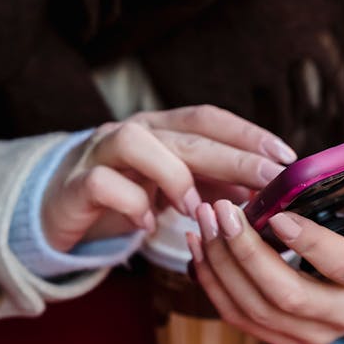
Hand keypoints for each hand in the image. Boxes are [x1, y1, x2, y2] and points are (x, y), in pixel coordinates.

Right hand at [41, 106, 296, 251]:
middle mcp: (131, 132)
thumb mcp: (175, 188)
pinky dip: (131, 203)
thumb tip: (266, 191)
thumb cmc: (125, 197)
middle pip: (185, 133)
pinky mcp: (76, 185)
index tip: (285, 157)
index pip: (207, 118)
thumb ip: (213, 184)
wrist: (58, 210)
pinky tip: (148, 225)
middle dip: (232, 157)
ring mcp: (99, 154)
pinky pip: (104, 183)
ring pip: (136, 142)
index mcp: (159, 128)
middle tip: (269, 183)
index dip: (247, 133)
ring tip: (197, 209)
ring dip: (175, 175)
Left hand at [187, 151, 343, 343]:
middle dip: (247, 253)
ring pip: (256, 310)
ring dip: (222, 266)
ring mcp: (313, 334)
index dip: (310, 243)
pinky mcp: (283, 337)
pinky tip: (198, 246)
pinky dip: (213, 283)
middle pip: (288, 296)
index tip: (276, 214)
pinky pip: (240, 317)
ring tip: (203, 221)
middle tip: (220, 210)